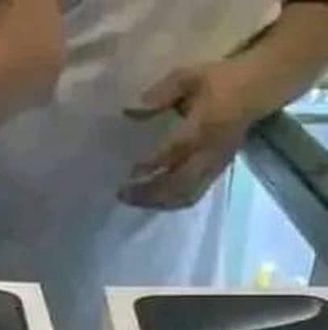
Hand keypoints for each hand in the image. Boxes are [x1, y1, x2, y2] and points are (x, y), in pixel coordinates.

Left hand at [120, 60, 259, 209]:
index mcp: (201, 127)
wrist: (258, 88)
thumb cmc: (221, 79)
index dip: (150, 164)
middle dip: (149, 192)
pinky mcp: (218, 171)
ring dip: (159, 202)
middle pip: (177, 183)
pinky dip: (173, 202)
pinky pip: (195, 195)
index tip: (128, 172)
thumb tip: (131, 108)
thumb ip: (161, 93)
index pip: (173, 152)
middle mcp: (208, 152)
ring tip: (136, 200)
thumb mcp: (189, 77)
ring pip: (186, 194)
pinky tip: (156, 199)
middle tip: (123, 193)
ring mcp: (214, 165)